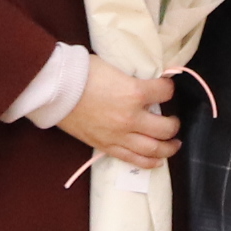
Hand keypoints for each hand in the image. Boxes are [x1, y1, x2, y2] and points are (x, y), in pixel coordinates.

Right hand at [58, 58, 180, 167]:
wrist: (55, 89)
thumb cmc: (82, 72)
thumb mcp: (114, 67)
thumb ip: (131, 79)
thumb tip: (143, 82)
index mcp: (134, 93)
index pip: (165, 92)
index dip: (169, 88)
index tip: (167, 87)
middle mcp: (131, 118)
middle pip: (166, 127)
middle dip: (174, 124)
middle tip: (174, 121)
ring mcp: (119, 135)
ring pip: (153, 149)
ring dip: (168, 147)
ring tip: (174, 144)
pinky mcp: (106, 146)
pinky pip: (133, 159)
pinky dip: (149, 162)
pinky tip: (157, 161)